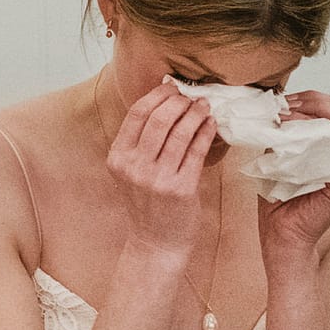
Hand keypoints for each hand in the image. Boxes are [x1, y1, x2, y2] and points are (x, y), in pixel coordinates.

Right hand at [106, 78, 218, 257]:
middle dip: (177, 101)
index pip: (136, 115)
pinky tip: (211, 124)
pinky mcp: (181, 189)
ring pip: (179, 134)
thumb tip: (162, 105)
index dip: (156, 96)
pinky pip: (196, 152)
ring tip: (204, 105)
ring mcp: (157, 179)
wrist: (156, 242)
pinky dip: (205, 133)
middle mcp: (134, 167)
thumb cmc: (147, 204)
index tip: (171, 87)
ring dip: (194, 114)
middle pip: (158, 120)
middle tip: (190, 95)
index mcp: (118, 158)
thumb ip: (139, 144)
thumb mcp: (130, 172)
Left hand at [257, 90, 329, 261]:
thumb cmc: (278, 194)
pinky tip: (296, 136)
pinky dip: (319, 135)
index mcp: (329, 145)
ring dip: (314, 113)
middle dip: (312, 100)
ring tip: (287, 117)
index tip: (282, 100)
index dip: (307, 98)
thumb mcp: (276, 154)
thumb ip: (282, 133)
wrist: (280, 229)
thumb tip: (273, 108)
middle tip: (285, 106)